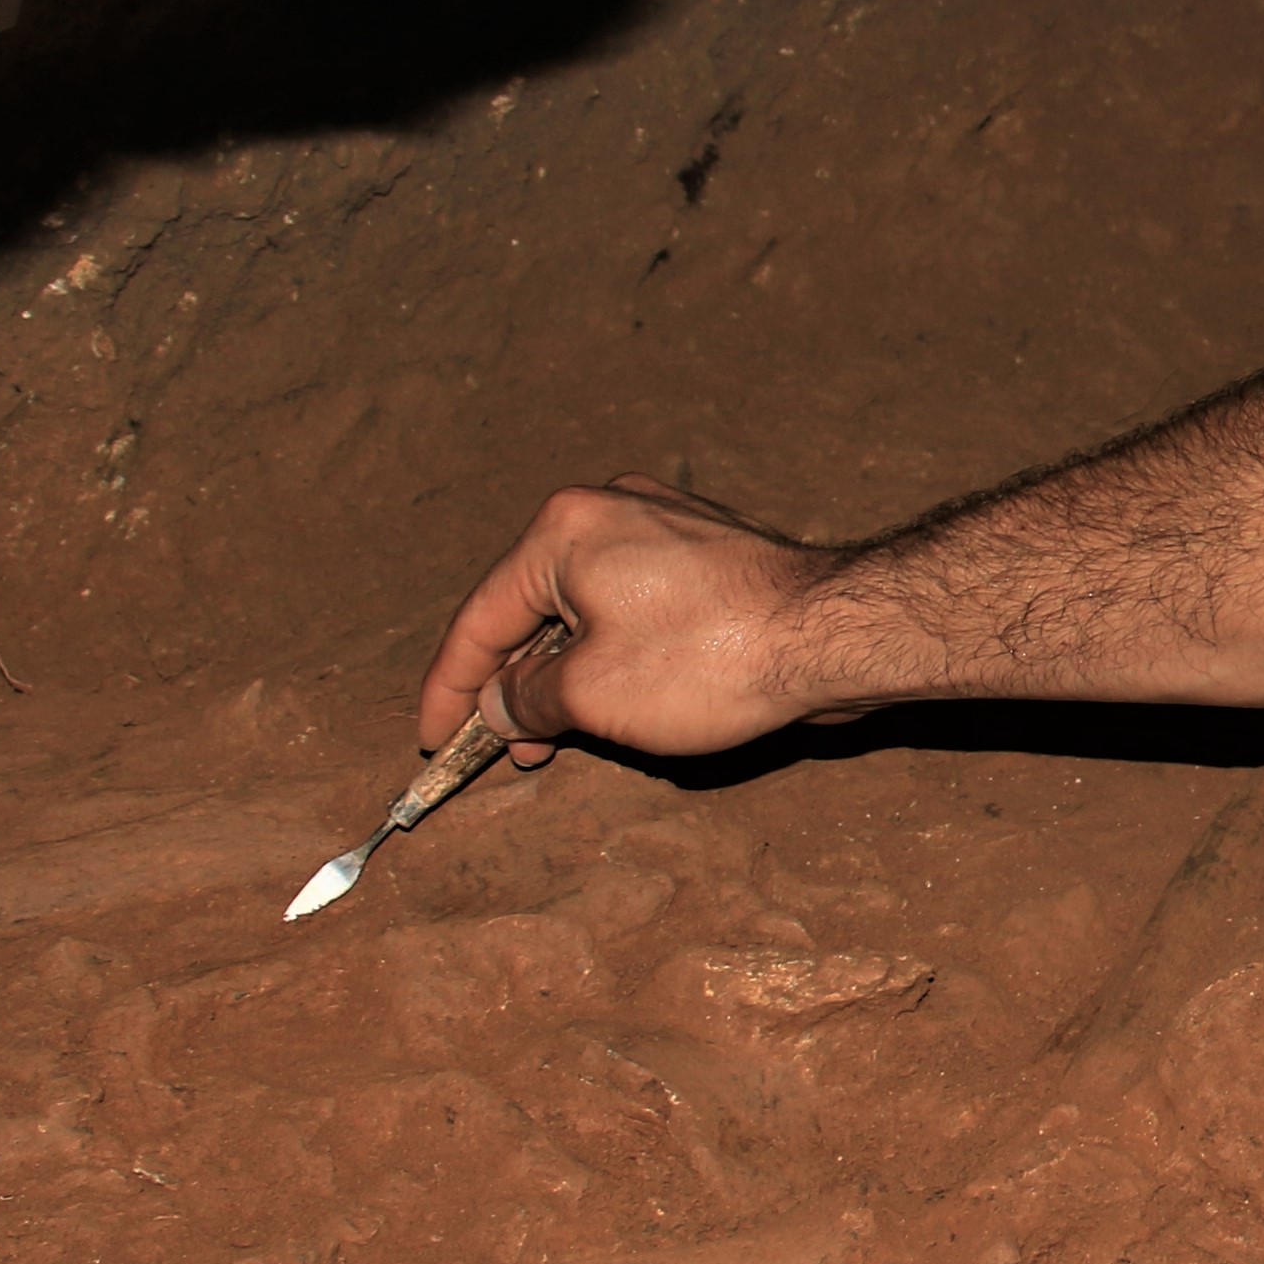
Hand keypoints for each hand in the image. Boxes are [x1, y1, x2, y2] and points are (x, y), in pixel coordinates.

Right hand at [416, 477, 848, 762]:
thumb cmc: (710, 658)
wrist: (832, 635)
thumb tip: (500, 705)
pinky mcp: (708, 556)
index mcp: (564, 529)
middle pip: (531, 609)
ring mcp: (664, 528)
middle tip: (506, 752)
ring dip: (565, 677)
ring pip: (585, 611)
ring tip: (558, 742)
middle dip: (513, 686)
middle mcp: (610, 510)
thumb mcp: (592, 694)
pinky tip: (614, 704)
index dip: (450, 688)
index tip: (431, 737)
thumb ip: (526, 700)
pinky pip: (635, 609)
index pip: (480, 617)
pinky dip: (612, 655)